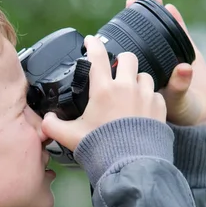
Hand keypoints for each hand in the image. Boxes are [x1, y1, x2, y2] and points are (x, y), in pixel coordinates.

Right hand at [42, 35, 166, 150]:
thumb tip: (45, 120)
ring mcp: (145, 96)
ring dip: (137, 79)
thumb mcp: (70, 137)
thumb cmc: (100, 149)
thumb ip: (54, 126)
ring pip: (145, 75)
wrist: (130, 166)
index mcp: (104, 90)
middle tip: (116, 70)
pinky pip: (156, 95)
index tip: (91, 40)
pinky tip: (143, 108)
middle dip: (121, 60)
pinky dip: (150, 98)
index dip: (93, 44)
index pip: (98, 57)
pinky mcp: (159, 108)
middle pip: (128, 57)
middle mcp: (126, 88)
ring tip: (131, 91)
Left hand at [126, 0, 205, 125]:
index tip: (111, 24)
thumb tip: (184, 69)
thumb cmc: (182, 116)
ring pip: (158, 34)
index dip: (117, 41)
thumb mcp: (176, 104)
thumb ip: (178, 88)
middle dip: (136, 21)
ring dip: (155, 16)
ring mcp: (169, 60)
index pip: (124, 57)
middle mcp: (151, 68)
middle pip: (140, 39)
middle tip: (131, 2)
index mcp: (139, 81)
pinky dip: (175, 22)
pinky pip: (179, 36)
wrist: (202, 120)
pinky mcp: (186, 56)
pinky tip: (170, 9)